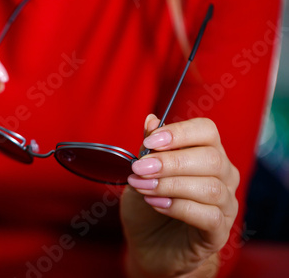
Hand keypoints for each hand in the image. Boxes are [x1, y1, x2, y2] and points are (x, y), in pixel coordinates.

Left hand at [120, 115, 239, 276]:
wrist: (148, 244)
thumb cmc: (147, 204)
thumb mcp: (141, 172)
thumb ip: (149, 148)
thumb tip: (151, 120)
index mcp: (207, 152)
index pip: (206, 131)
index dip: (179, 133)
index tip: (150, 141)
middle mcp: (223, 175)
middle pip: (211, 158)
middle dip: (170, 162)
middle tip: (139, 169)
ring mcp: (225, 204)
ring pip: (210, 187)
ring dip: (170, 184)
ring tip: (142, 187)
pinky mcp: (219, 231)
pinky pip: (208, 215)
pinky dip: (178, 207)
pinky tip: (156, 204)